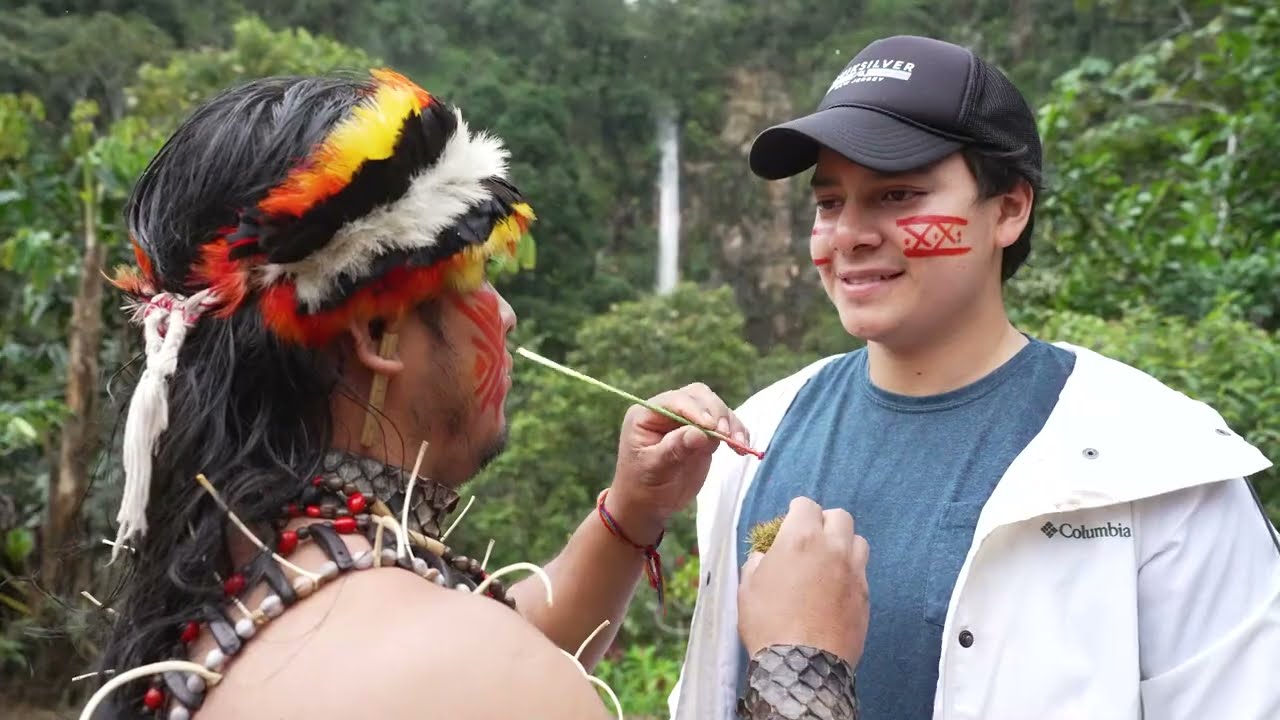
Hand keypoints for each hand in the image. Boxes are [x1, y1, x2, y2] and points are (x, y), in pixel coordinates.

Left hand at [607, 383, 750, 538]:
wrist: (649, 505)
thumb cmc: (643, 486)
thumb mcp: (654, 469)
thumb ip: (674, 449)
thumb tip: (700, 433)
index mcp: (646, 414)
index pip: (675, 401)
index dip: (695, 410)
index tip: (711, 427)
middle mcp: (668, 411)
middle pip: (699, 397)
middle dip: (717, 413)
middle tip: (726, 436)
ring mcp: (688, 421)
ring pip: (715, 408)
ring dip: (731, 423)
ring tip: (739, 444)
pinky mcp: (704, 433)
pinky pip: (724, 425)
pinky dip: (736, 433)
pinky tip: (743, 448)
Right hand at [738, 497, 869, 664]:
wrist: (801, 665)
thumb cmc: (768, 623)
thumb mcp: (747, 587)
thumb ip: (758, 563)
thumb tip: (765, 558)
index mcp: (801, 538)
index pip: (806, 505)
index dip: (796, 512)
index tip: (790, 522)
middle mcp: (833, 548)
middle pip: (840, 516)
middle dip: (825, 522)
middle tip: (811, 539)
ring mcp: (854, 572)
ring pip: (858, 541)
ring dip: (844, 544)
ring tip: (828, 561)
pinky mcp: (865, 596)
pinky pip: (862, 572)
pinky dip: (850, 573)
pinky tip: (835, 589)